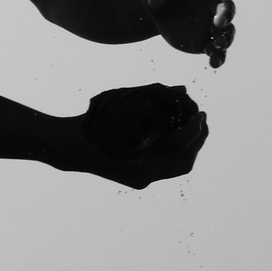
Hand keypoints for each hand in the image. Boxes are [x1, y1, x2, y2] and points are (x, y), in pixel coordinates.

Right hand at [68, 83, 209, 187]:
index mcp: (139, 164)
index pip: (179, 148)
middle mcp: (143, 176)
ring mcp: (142, 180)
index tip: (200, 112)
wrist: (69, 149)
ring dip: (191, 145)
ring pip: (179, 166)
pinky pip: (169, 166)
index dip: (194, 130)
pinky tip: (179, 132)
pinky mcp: (140, 177)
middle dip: (198, 138)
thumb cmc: (91, 124)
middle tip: (202, 116)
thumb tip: (183, 90)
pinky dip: (179, 149)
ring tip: (195, 124)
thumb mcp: (121, 106)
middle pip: (184, 161)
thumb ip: (153, 99)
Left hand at [139, 0, 235, 67]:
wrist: (157, 12)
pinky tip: (213, 63)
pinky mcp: (205, 41)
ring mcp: (209, 23)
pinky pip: (216, 50)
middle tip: (219, 23)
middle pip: (225, 6)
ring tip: (218, 45)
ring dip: (226, 38)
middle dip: (225, 14)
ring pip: (226, 30)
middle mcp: (208, 3)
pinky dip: (218, 57)